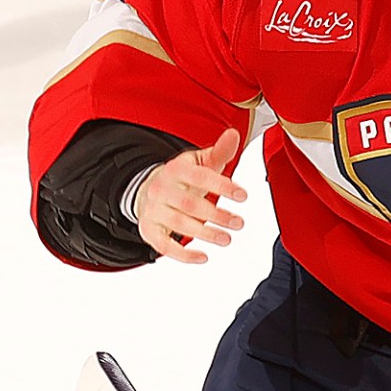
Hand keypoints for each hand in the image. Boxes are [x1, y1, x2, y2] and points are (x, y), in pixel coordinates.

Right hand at [135, 127, 247, 263]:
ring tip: (227, 239)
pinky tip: (203, 257)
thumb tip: (234, 133)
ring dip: (204, 234)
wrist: (146, 189)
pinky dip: (182, 254)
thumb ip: (219, 152)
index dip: (222, 186)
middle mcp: (162, 189)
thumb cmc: (182, 178)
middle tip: (240, 223)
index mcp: (177, 170)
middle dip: (216, 215)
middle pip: (189, 204)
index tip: (244, 196)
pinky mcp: (149, 230)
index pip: (201, 177)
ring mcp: (154, 210)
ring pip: (179, 224)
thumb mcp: (199, 162)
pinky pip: (163, 245)